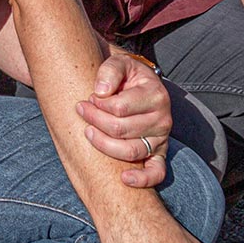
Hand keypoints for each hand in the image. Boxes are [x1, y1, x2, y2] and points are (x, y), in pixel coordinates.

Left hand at [76, 49, 170, 187]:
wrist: (140, 86)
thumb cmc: (127, 76)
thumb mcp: (120, 63)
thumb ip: (110, 71)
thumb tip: (101, 92)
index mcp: (155, 95)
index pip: (119, 108)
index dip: (98, 105)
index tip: (88, 98)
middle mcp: (162, 119)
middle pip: (121, 130)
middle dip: (95, 121)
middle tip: (81, 111)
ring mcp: (161, 139)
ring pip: (131, 152)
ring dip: (104, 145)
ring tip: (88, 133)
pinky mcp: (159, 154)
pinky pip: (157, 173)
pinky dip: (142, 179)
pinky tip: (125, 178)